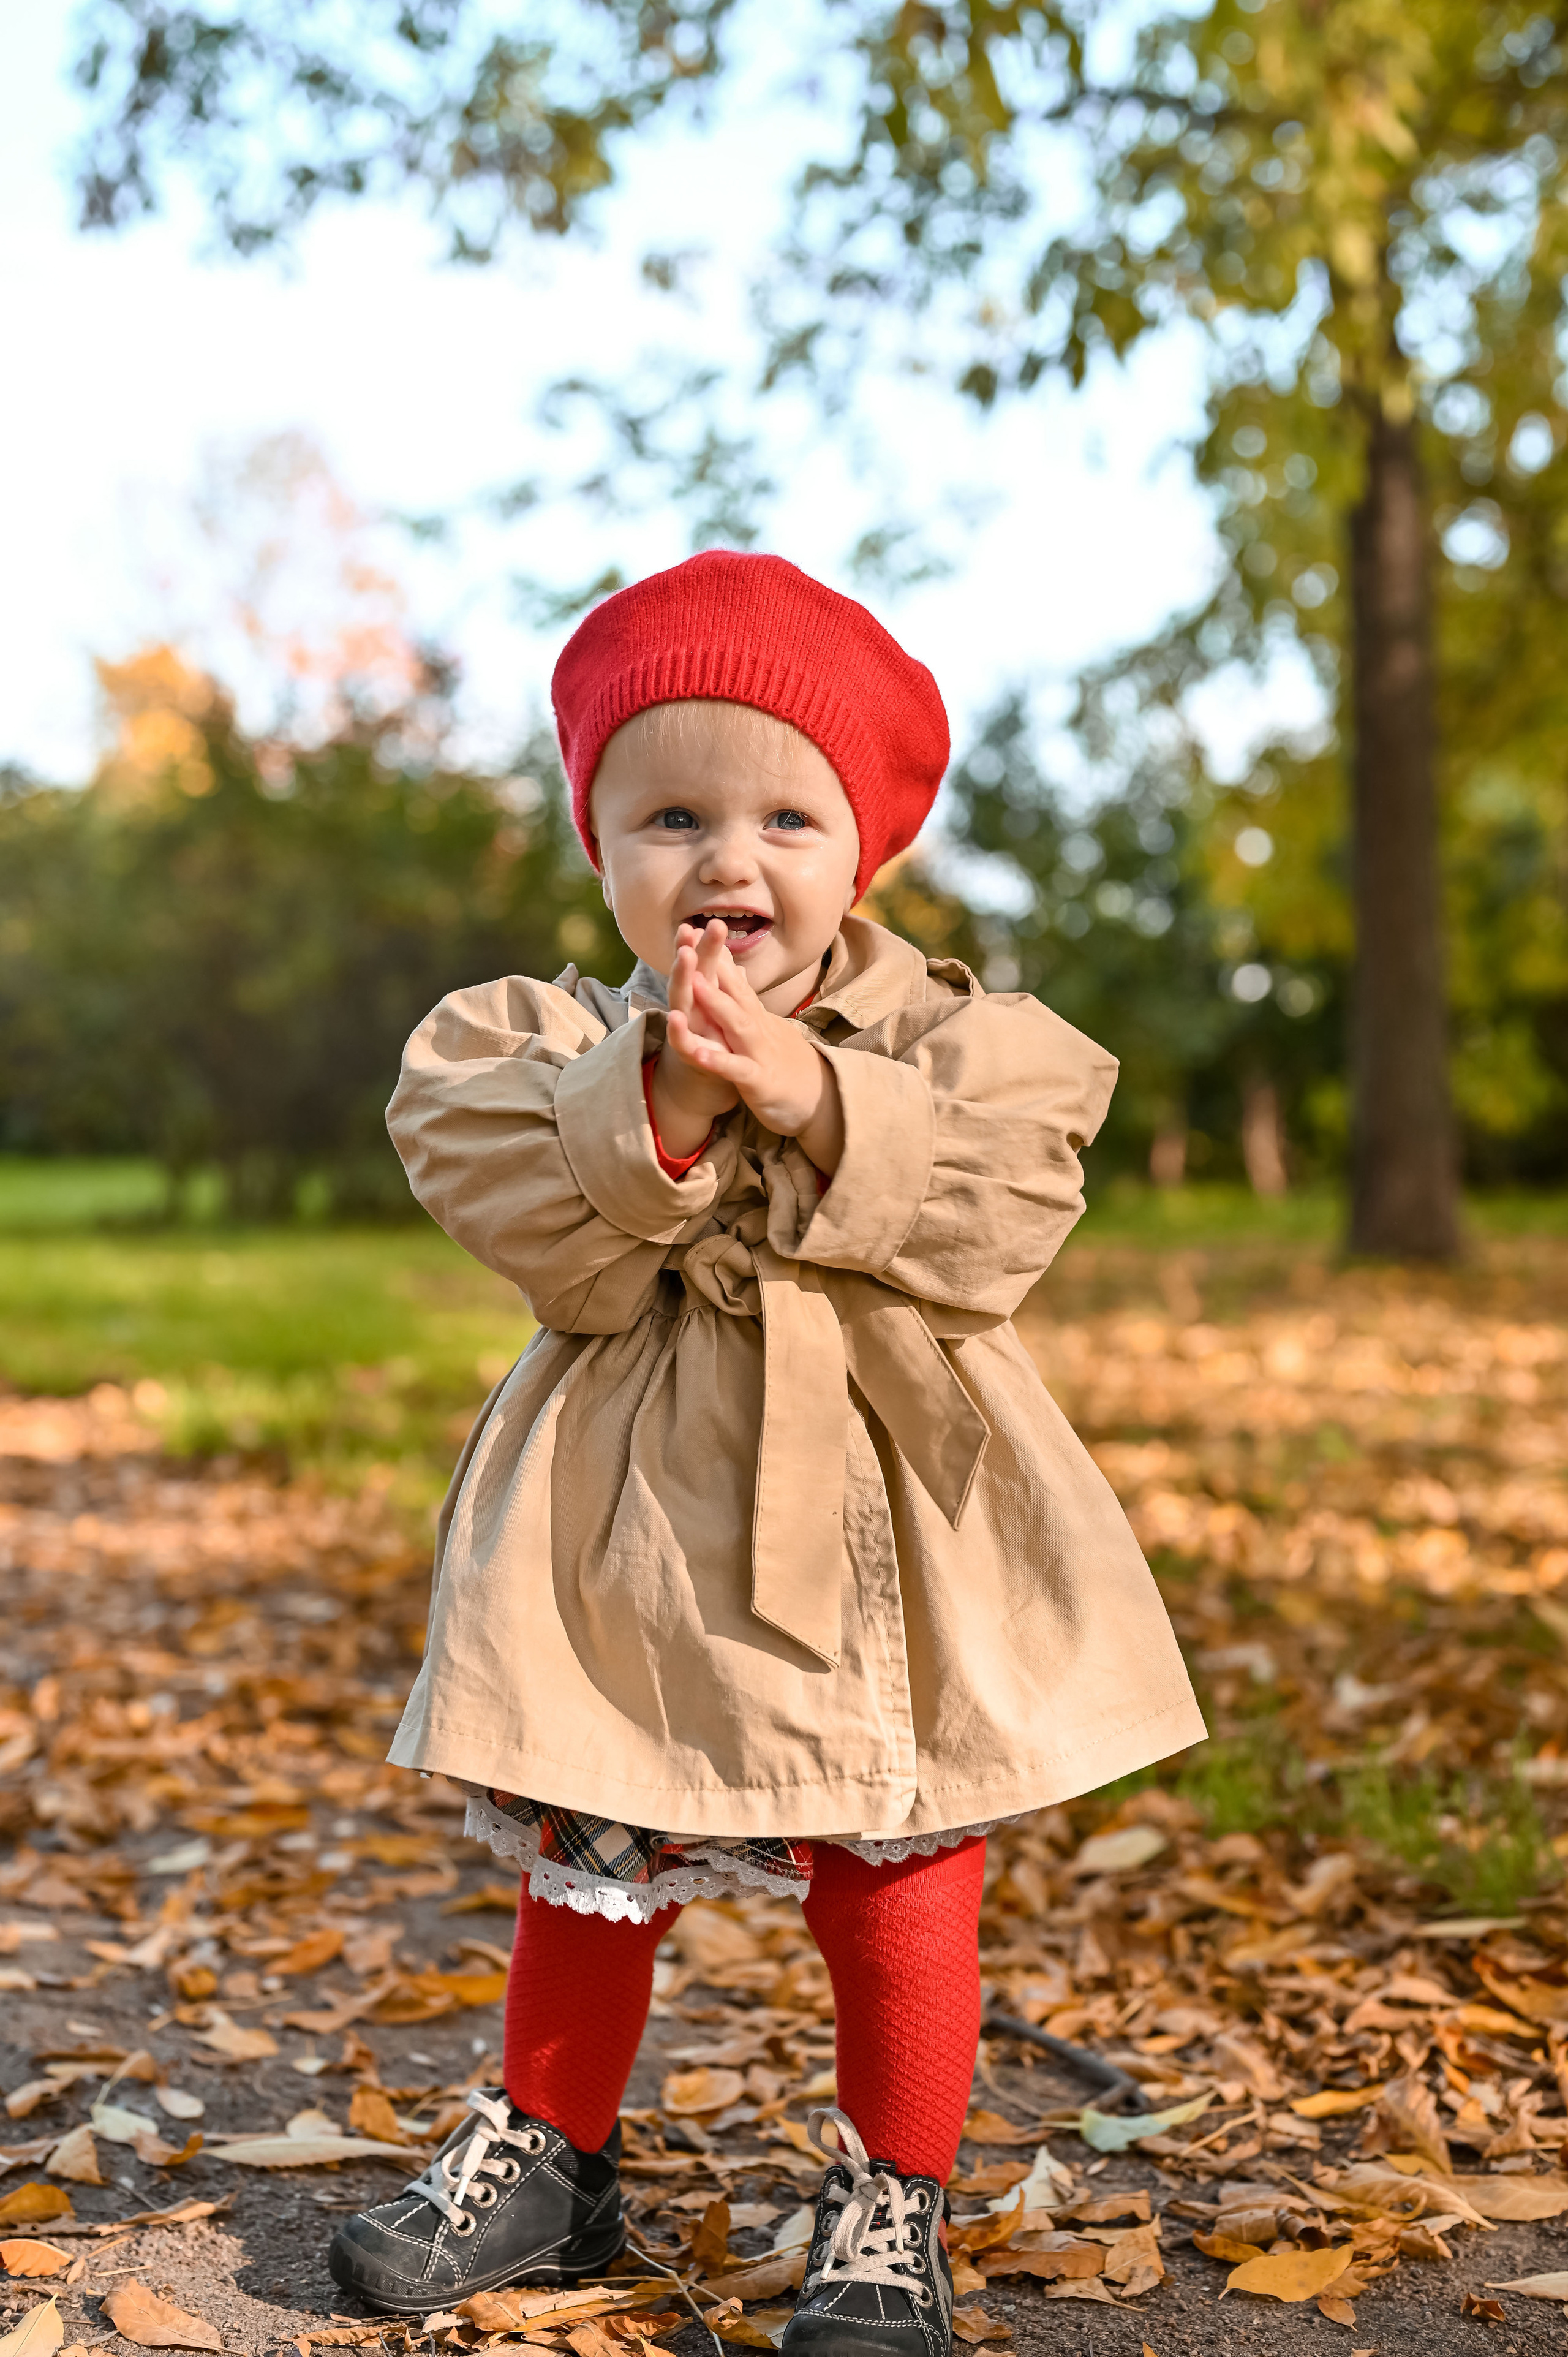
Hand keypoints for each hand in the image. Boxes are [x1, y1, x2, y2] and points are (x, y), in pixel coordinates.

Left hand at [653, 922, 843, 1171]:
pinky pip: (736, 1070)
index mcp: (755, 1017)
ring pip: (737, 1024)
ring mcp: (760, 1053)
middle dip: (714, 967)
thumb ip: (746, 1001)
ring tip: (695, 984)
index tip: (693, 929)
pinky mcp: (760, 1082)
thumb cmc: (785, 1062)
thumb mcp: (765, 1028)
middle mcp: (758, 1029)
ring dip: (717, 1004)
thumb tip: (733, 972)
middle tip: (692, 941)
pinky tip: (698, 1053)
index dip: (715, 956)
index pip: (735, 981)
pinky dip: (718, 1061)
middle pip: (735, 993)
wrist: (819, 1100)